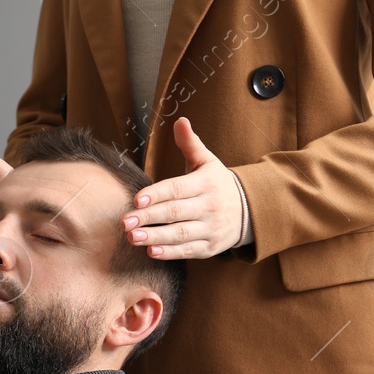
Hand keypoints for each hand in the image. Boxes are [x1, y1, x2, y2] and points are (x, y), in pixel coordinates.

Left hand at [121, 118, 243, 259]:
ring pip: (180, 233)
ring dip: (155, 237)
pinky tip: (152, 252)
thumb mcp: (207, 161)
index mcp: (206, 183)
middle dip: (149, 217)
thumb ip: (190, 144)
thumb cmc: (217, 184)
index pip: (178, 188)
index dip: (157, 194)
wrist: (249, 210)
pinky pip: (188, 250)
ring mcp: (210, 228)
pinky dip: (170, 252)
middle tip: (125, 222)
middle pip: (176, 212)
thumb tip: (180, 120)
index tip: (137, 199)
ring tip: (132, 237)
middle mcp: (209, 206)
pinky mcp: (210, 247)